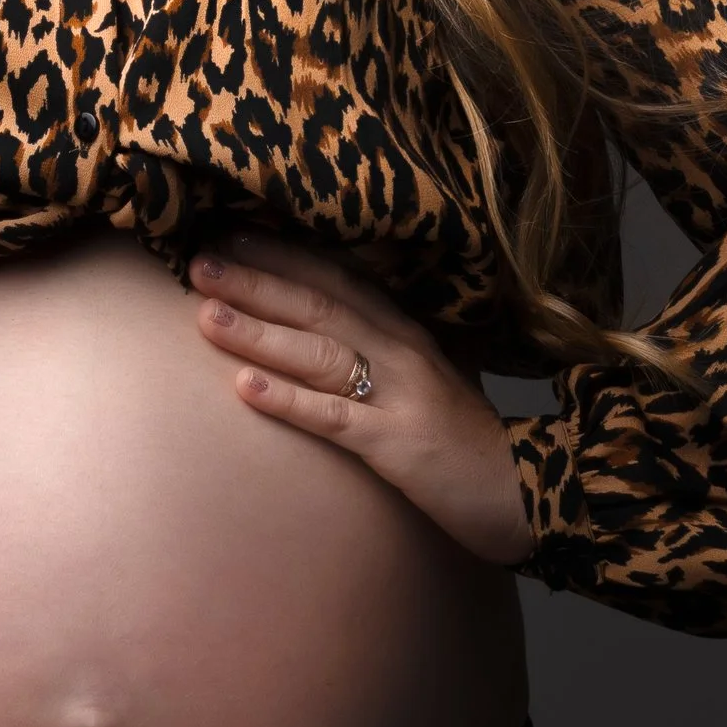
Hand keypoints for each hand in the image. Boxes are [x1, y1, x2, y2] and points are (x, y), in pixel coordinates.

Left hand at [191, 233, 534, 570]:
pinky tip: (245, 388)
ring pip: (320, 353)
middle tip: (198, 264)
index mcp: (406, 333)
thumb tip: (329, 332)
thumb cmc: (468, 441)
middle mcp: (402, 352)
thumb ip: (385, 353)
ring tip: (206, 316)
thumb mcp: (428, 382)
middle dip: (256, 282)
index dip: (283, 256)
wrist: (527, 493)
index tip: (230, 233)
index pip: (337, 280)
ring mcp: (401, 396)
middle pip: (319, 306)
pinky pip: (335, 418)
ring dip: (259, 332)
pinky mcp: (399, 444)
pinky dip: (288, 401)